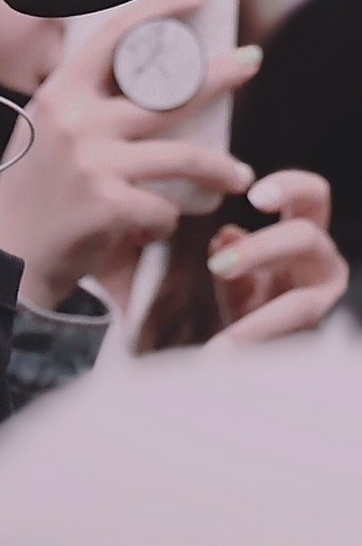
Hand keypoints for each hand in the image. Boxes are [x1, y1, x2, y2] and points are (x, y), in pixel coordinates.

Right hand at [0, 0, 257, 308]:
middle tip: (252, 62)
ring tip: (238, 176)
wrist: (7, 256)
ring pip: (183, 156)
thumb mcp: (45, 128)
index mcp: (60, 92)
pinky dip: (167, 220)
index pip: (116, 35)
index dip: (160, 8)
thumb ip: (82, 101)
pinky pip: (165, 208)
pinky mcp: (109, 204)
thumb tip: (142, 77)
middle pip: (167, 90)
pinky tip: (157, 226)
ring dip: (219, 169)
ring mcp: (94, 161)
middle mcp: (76, 119)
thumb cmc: (33, 191)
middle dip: (218, 74)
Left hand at [207, 170, 348, 345]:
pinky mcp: (320, 339)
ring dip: (257, 321)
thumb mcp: (234, 276)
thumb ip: (229, 256)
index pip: (312, 195)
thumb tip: (225, 238)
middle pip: (306, 238)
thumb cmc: (250, 300)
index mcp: (303, 233)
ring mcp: (327, 302)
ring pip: (302, 304)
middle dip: (261, 250)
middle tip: (219, 267)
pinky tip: (224, 358)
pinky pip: (288, 345)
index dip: (289, 187)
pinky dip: (254, 351)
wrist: (257, 352)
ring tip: (220, 343)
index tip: (252, 196)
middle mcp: (323, 262)